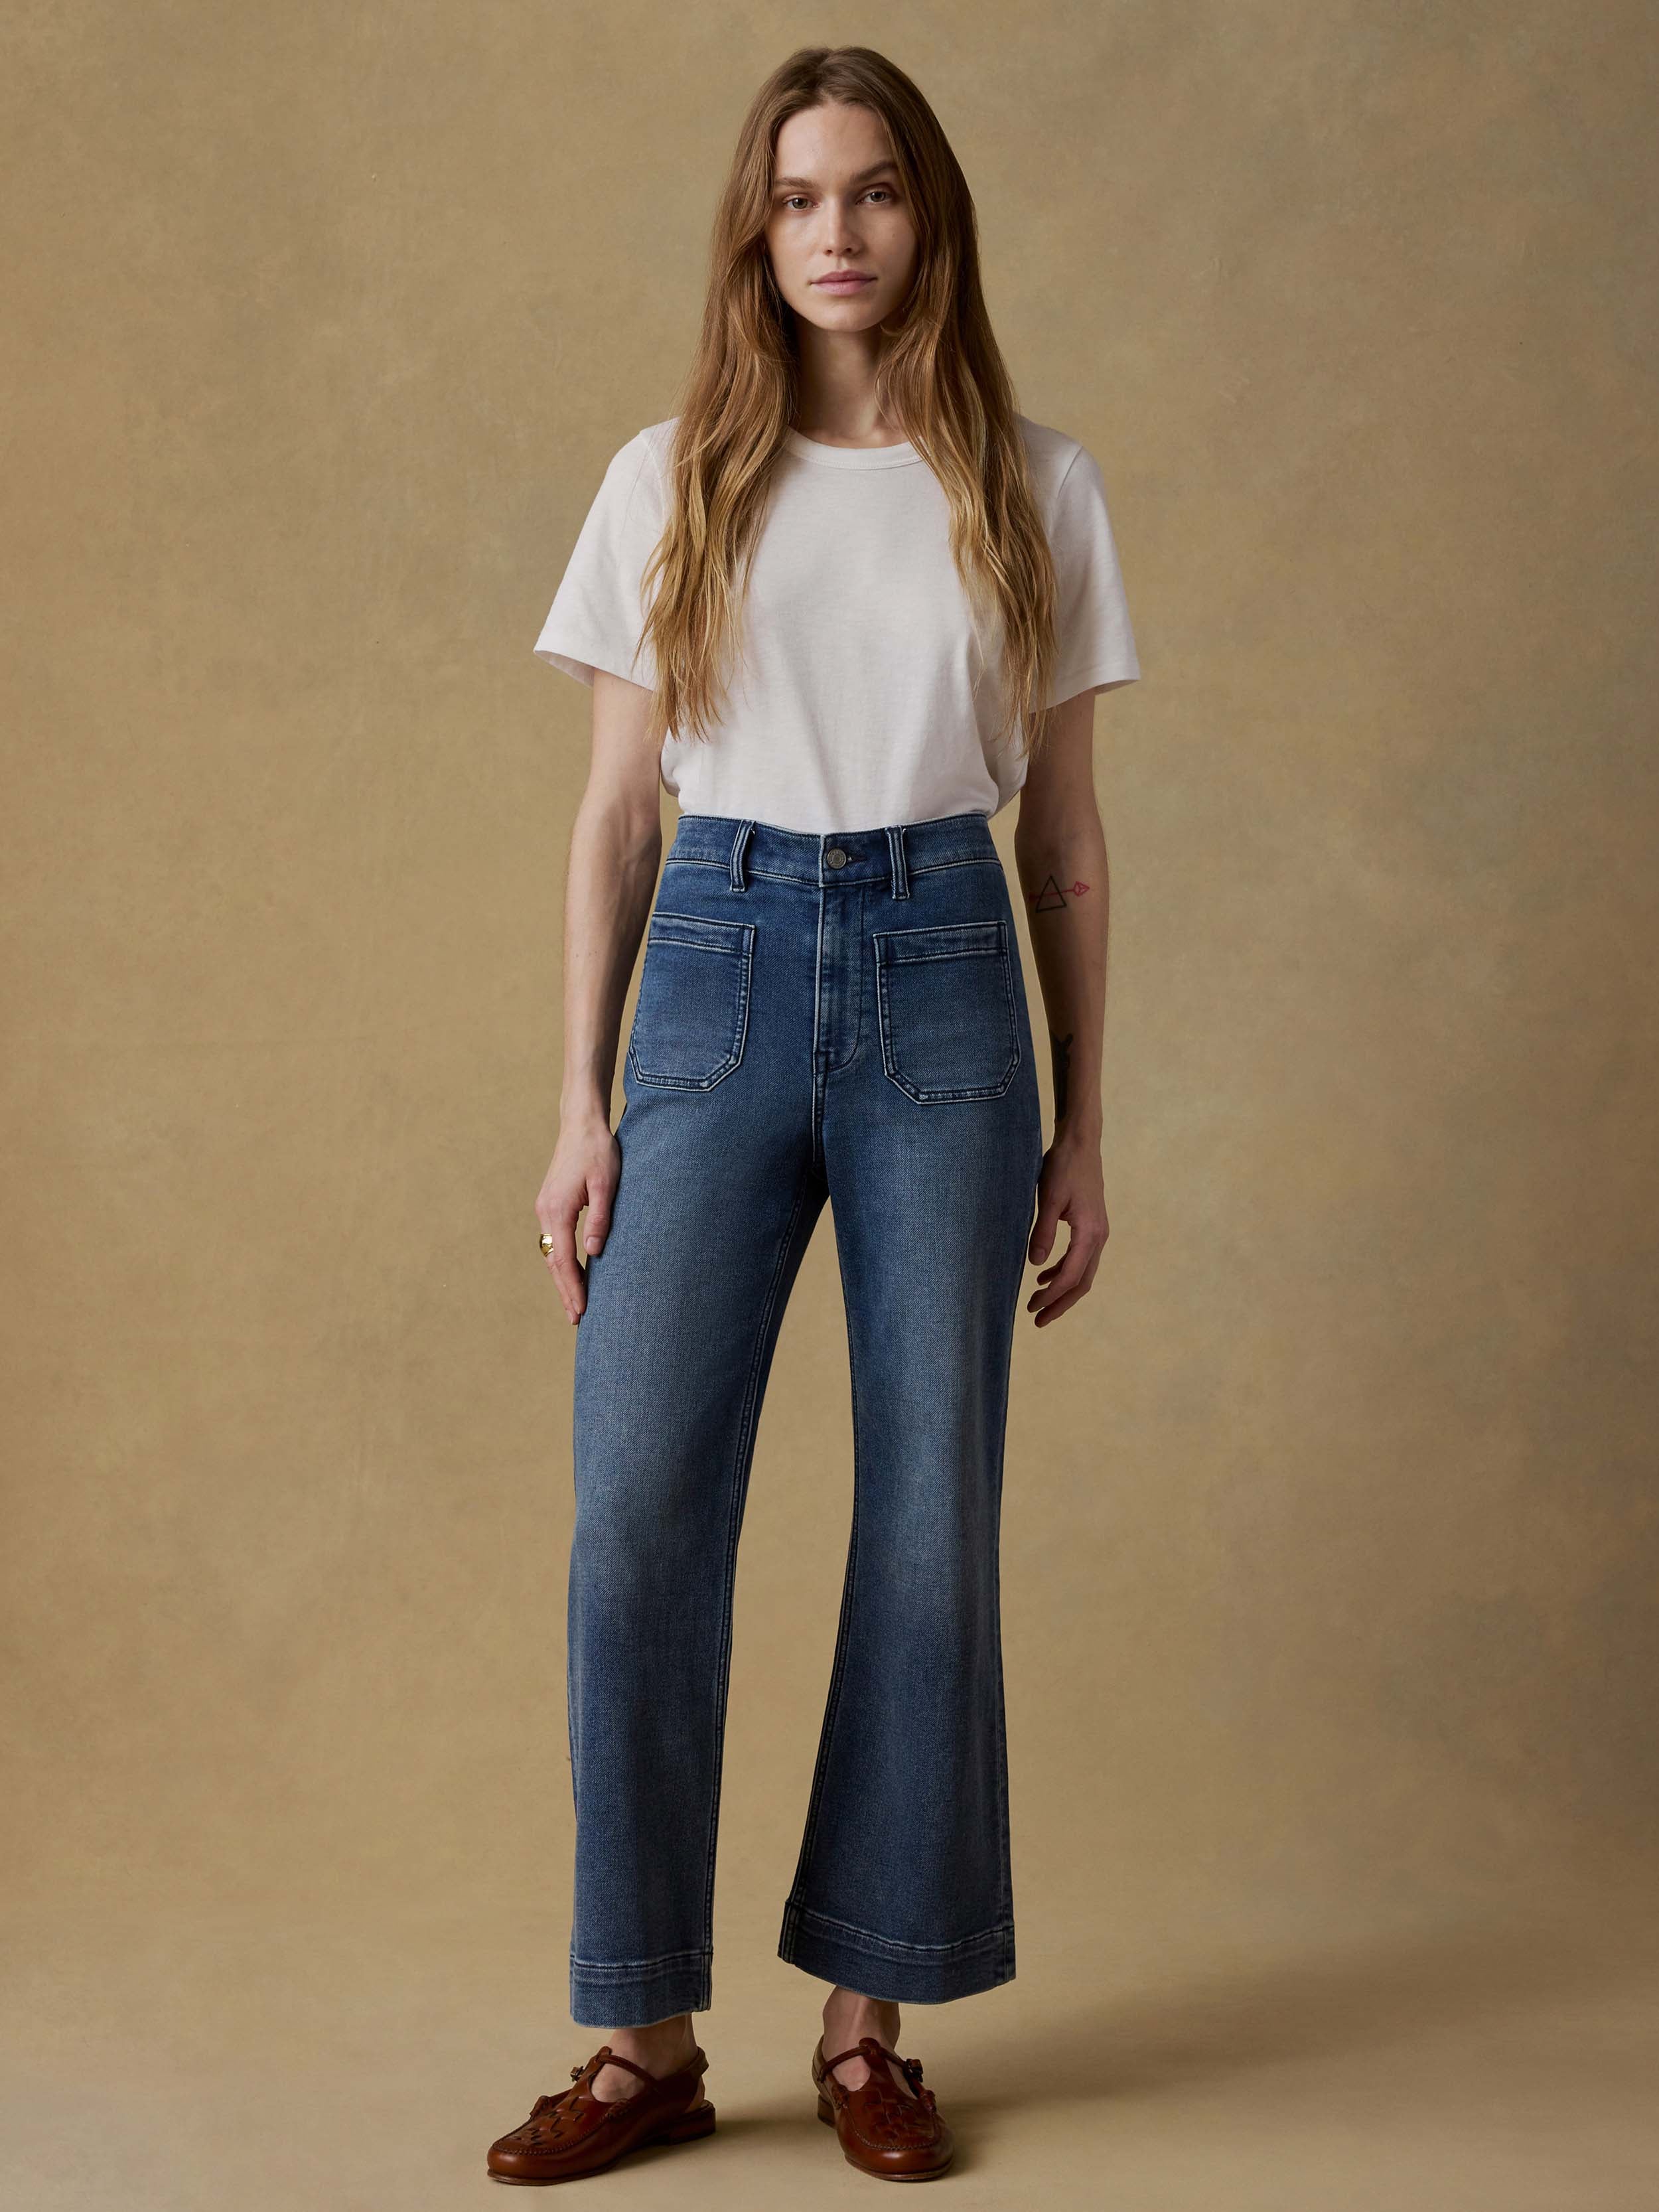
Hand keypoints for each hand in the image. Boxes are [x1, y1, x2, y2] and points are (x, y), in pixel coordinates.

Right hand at [535, 1114, 620, 1324]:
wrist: (581, 1124)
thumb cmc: (598, 1151)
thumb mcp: (606, 1184)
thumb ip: (600, 1219)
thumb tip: (594, 1253)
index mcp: (558, 1210)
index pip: (565, 1259)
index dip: (574, 1287)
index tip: (582, 1311)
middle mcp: (546, 1212)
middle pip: (554, 1261)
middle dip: (565, 1291)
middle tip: (576, 1320)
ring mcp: (545, 1208)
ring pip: (552, 1252)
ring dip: (562, 1279)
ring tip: (573, 1304)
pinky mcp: (550, 1203)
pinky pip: (554, 1240)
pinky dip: (561, 1261)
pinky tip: (571, 1272)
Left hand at [1026, 1129, 1108, 1325]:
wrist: (1081, 1144)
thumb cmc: (1064, 1167)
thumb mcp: (1050, 1199)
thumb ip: (1043, 1233)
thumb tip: (1035, 1265)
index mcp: (1090, 1233)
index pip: (1072, 1276)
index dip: (1052, 1296)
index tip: (1032, 1309)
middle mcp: (1099, 1237)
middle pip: (1082, 1282)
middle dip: (1060, 1303)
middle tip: (1038, 1320)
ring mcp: (1098, 1232)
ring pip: (1083, 1272)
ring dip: (1062, 1289)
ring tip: (1039, 1302)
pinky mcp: (1091, 1226)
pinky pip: (1080, 1258)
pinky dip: (1064, 1271)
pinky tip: (1045, 1274)